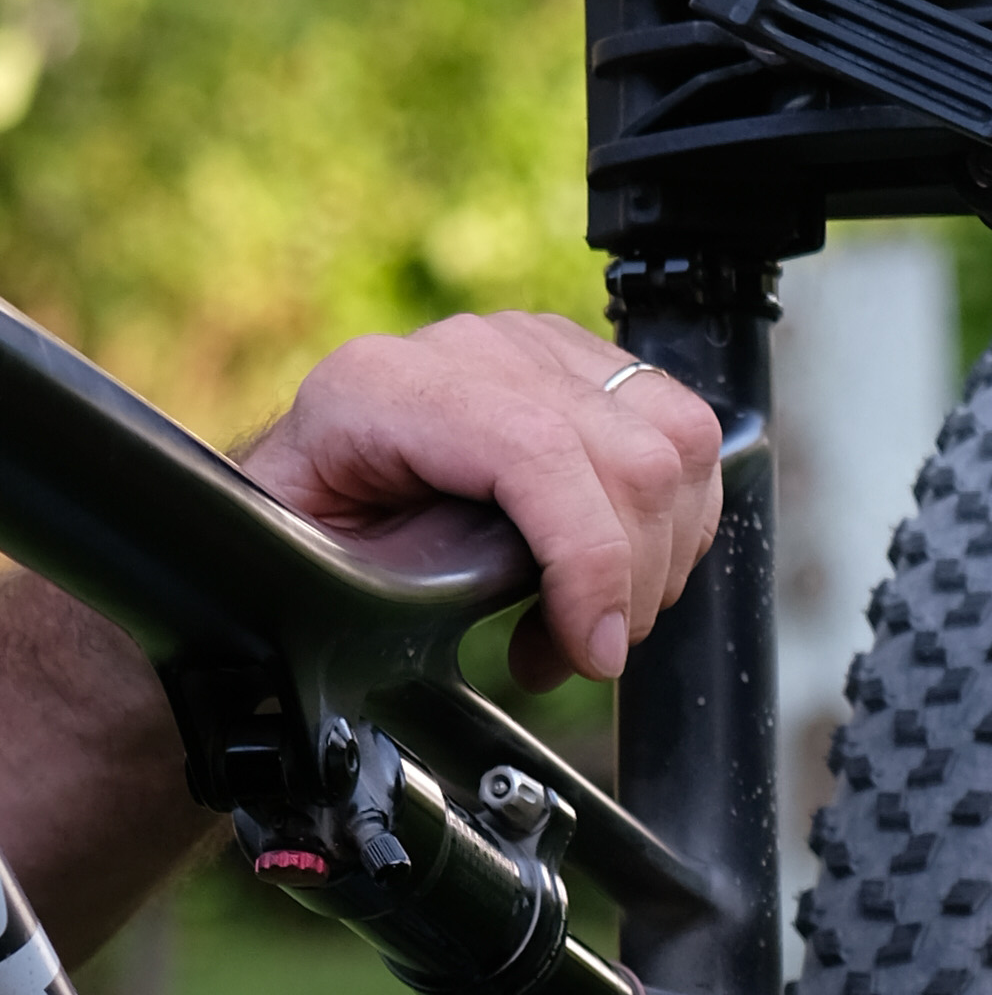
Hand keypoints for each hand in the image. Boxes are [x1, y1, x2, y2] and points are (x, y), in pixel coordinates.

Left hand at [242, 309, 724, 689]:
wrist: (311, 487)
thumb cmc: (317, 534)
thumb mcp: (343, 569)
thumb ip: (439, 579)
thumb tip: (561, 610)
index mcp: (382, 386)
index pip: (537, 450)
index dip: (591, 561)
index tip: (593, 651)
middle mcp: (465, 347)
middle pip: (628, 454)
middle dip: (632, 583)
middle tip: (583, 651)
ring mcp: (529, 343)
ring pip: (675, 442)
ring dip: (661, 558)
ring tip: (590, 618)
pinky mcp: (581, 361)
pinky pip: (684, 433)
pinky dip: (676, 522)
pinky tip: (616, 569)